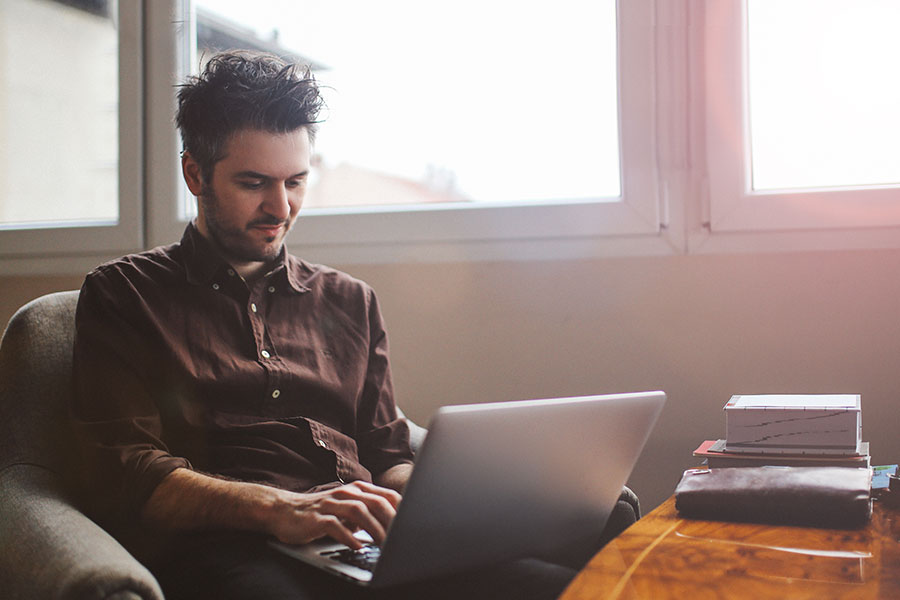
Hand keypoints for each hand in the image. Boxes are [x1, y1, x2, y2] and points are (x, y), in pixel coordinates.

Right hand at [268, 481, 401, 548]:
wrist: (283, 511)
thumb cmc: (320, 512)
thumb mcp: (347, 510)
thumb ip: (367, 514)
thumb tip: (391, 527)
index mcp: (357, 489)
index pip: (386, 495)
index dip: (401, 510)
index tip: (412, 526)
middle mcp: (346, 492)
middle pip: (376, 502)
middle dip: (392, 521)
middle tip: (401, 538)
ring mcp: (331, 503)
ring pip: (359, 511)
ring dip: (374, 529)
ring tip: (384, 545)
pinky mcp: (317, 517)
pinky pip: (336, 526)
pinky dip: (348, 536)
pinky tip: (357, 547)